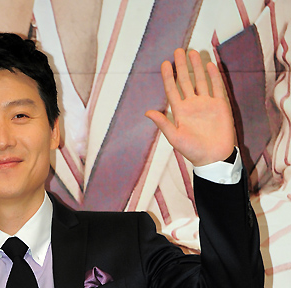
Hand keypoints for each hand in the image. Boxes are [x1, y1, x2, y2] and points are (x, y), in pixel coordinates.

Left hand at [145, 48, 234, 166]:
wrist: (214, 157)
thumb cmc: (193, 150)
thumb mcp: (175, 138)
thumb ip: (163, 123)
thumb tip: (147, 112)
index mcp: (180, 112)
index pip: (173, 90)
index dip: (169, 77)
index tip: (165, 63)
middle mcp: (193, 105)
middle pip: (186, 81)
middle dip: (182, 66)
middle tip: (178, 50)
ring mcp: (207, 104)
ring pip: (201, 81)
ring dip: (197, 67)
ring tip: (193, 53)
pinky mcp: (220, 105)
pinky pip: (217, 87)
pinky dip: (214, 76)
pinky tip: (210, 64)